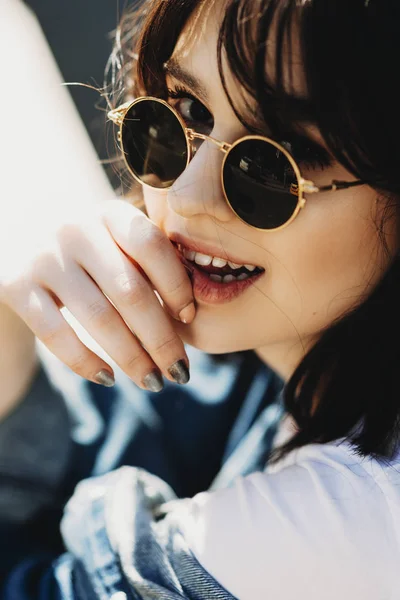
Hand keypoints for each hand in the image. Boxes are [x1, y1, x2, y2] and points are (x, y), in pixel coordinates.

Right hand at [0, 200, 194, 391]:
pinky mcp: (16, 284)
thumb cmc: (91, 254)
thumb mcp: (119, 245)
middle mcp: (76, 229)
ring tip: (152, 382)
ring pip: (98, 317)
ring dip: (132, 358)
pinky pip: (56, 334)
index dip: (176, 286)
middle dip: (161, 339)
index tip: (189, 319)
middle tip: (180, 372)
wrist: (21, 242)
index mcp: (111, 213)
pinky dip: (85, 362)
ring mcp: (44, 257)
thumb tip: (190, 317)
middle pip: (130, 291)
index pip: (152, 247)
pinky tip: (108, 379)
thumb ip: (151, 267)